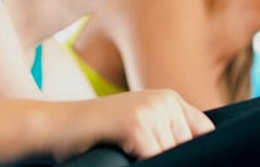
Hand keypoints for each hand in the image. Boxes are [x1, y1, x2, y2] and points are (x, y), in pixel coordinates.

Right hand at [55, 89, 214, 159]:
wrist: (55, 128)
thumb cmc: (96, 135)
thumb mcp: (138, 126)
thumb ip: (167, 134)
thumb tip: (198, 153)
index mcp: (169, 99)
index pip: (204, 133)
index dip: (194, 152)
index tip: (176, 158)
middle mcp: (165, 100)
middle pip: (189, 147)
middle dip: (170, 158)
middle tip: (136, 153)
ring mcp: (152, 111)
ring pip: (172, 155)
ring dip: (152, 162)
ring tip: (125, 152)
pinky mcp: (137, 125)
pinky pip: (155, 158)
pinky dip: (139, 164)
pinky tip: (120, 155)